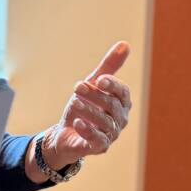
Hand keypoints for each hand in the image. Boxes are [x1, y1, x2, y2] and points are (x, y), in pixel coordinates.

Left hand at [35, 42, 132, 171]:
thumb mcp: (92, 85)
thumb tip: (125, 44)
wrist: (66, 133)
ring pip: (104, 121)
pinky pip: (97, 139)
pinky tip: (78, 122)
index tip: (99, 79)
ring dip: (88, 110)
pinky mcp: (99, 147)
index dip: (112, 85)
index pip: (122, 92)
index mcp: (121, 103)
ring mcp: (111, 134)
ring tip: (73, 102)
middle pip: (112, 105)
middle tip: (77, 87)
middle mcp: (120, 119)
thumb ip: (108, 67)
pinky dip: (88, 130)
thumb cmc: (83, 107)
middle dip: (94, 95)